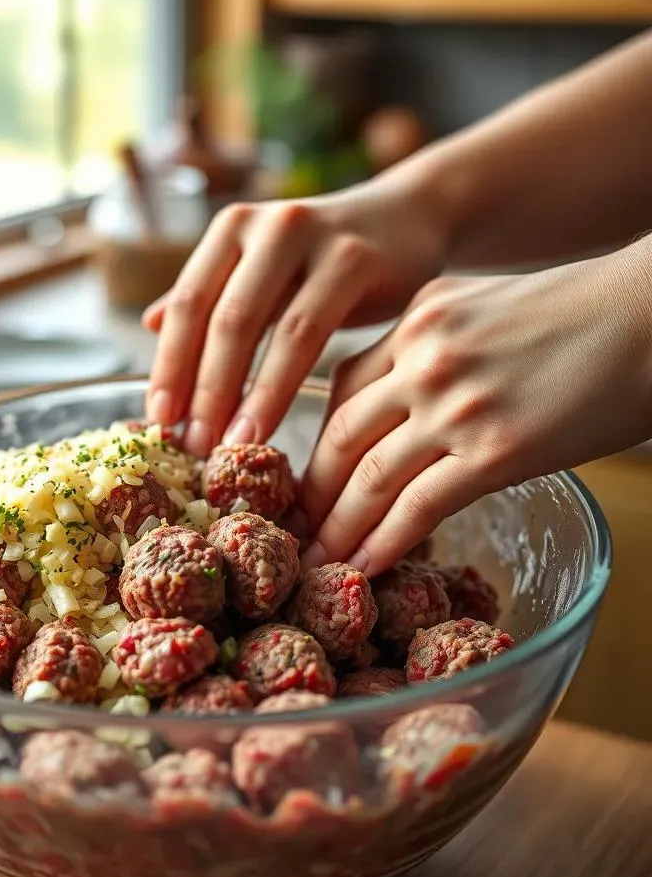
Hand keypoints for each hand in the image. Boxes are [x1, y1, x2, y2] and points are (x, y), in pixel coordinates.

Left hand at [142, 172, 448, 454]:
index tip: (159, 419)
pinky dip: (280, 386)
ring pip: (263, 328)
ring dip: (239, 395)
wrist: (412, 218)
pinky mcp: (355, 260)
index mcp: (232, 229)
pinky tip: (268, 423)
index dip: (168, 363)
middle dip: (200, 388)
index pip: (187, 303)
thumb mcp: (264, 269)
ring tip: (226, 446)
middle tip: (190, 443)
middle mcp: (265, 226)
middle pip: (220, 318)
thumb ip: (213, 294)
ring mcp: (311, 237)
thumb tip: (149, 324)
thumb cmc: (327, 258)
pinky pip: (307, 334)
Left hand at [302, 244, 651, 576]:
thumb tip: (403, 402)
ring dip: (337, 528)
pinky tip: (365, 566)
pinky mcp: (497, 449)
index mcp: (419, 321)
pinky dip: (384, 541)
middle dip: (312, 491)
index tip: (308, 477)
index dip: (318, 440)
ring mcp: (457, 404)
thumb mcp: (486, 309)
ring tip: (315, 564)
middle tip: (292, 530)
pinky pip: (419, 504)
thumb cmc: (585, 316)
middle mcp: (425, 357)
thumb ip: (434, 349)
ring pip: (371, 476)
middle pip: (343, 435)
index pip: (343, 388)